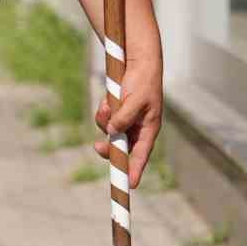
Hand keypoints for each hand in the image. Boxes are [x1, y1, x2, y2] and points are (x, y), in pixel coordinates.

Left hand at [93, 56, 162, 187]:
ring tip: (108, 105)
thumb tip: (111, 133)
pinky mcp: (115, 111)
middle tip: (97, 147)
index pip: (142, 154)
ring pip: (109, 132)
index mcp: (148, 128)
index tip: (131, 184)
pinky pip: (104, 118)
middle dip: (109, 148)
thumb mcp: (135, 100)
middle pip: (121, 148)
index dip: (136, 169)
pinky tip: (106, 100)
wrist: (136, 61)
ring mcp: (125, 120)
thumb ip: (124, 117)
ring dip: (104, 120)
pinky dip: (103, 111)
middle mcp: (137, 127)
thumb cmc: (143, 81)